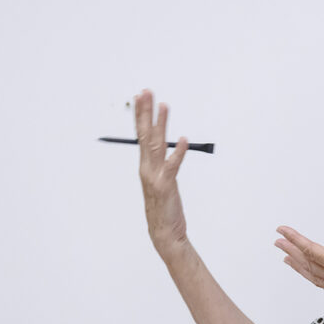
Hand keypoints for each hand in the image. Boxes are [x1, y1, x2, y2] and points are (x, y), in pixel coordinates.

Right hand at [135, 89, 188, 259]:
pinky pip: (172, 165)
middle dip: (145, 112)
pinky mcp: (166, 186)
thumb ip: (161, 165)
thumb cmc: (164, 208)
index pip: (141, 135)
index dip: (141, 115)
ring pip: (156, 145)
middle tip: (145, 91)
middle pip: (144, 135)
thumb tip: (166, 148)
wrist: (164, 232)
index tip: (141, 96)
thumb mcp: (160, 182)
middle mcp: (147, 168)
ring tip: (164, 105)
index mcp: (145, 166)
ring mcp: (155, 176)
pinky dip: (177, 152)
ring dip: (161, 124)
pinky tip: (182, 139)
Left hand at [275, 224, 323, 323]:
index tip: (282, 230)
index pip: (311, 250)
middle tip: (278, 241)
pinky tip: (315, 281)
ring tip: (287, 259)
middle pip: (308, 262)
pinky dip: (315, 281)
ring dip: (298, 266)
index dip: (295, 239)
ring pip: (313, 275)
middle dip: (291, 250)